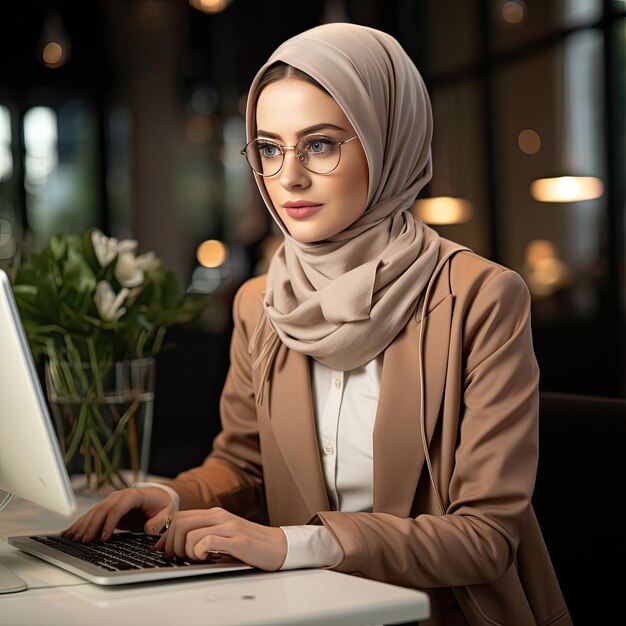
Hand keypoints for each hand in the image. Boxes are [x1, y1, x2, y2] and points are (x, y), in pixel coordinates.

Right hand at [61, 487, 175, 543]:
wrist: (159, 496)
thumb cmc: (163, 504)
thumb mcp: (167, 511)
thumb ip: (160, 520)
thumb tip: (149, 529)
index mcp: (134, 495)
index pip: (118, 508)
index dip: (109, 523)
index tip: (103, 538)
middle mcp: (120, 496)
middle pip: (102, 510)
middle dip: (92, 526)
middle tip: (84, 542)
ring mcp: (112, 500)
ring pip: (94, 512)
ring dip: (83, 525)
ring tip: (73, 539)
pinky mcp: (108, 507)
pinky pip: (92, 515)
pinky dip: (81, 523)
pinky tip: (70, 532)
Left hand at [153, 508, 286, 570]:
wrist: (278, 546)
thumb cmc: (251, 544)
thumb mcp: (224, 535)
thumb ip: (204, 534)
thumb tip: (175, 546)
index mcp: (216, 514)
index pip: (180, 517)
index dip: (166, 535)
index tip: (163, 550)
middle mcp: (221, 516)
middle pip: (180, 523)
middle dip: (171, 544)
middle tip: (177, 557)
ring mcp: (229, 527)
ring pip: (190, 534)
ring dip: (186, 551)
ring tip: (197, 558)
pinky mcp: (238, 540)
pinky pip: (208, 542)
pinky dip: (201, 552)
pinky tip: (208, 558)